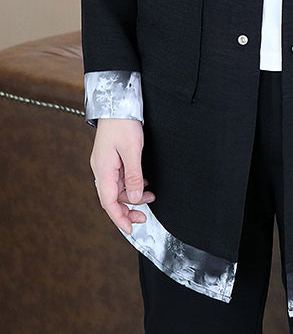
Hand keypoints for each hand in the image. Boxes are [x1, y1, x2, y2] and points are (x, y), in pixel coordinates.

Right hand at [90, 118, 155, 234]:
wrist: (117, 104)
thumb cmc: (123, 123)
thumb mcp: (132, 151)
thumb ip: (133, 177)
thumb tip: (133, 199)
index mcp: (103, 170)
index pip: (109, 203)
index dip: (120, 218)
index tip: (130, 229)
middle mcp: (102, 169)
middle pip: (112, 198)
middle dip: (127, 209)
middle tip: (143, 217)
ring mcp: (106, 164)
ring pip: (117, 189)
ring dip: (132, 195)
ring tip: (149, 196)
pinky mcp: (111, 158)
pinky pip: (120, 178)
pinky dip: (131, 184)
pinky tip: (142, 183)